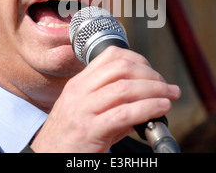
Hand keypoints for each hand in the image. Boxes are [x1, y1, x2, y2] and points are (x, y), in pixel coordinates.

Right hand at [29, 46, 180, 152]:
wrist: (46, 159)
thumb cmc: (69, 139)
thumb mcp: (86, 112)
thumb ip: (114, 102)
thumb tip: (147, 99)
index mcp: (78, 84)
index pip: (111, 56)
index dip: (138, 59)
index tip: (153, 73)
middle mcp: (78, 92)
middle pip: (121, 68)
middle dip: (151, 75)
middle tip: (167, 87)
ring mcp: (82, 110)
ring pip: (125, 88)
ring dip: (154, 90)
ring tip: (170, 96)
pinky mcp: (89, 131)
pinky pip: (124, 113)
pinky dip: (148, 108)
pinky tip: (161, 109)